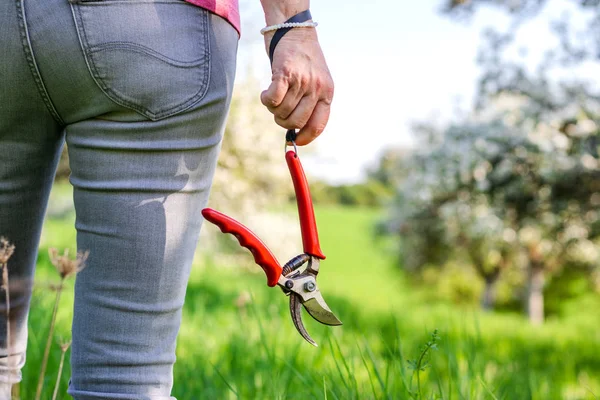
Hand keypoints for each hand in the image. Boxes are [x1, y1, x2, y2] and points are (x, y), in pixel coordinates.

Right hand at [261, 28, 333, 145]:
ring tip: (273, 95)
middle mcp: (317, 88)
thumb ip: (309, 103)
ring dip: (273, 108)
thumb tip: (295, 131)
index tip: (296, 141)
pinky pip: (273, 99)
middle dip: (283, 122)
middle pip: (296, 122)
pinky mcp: (285, 73)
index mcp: (327, 93)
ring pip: (281, 111)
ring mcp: (302, 81)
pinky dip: (266, 100)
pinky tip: (265, 92)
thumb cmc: (303, 59)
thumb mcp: (316, 81)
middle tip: (278, 111)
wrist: (295, 29)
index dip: (306, 137)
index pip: (318, 125)